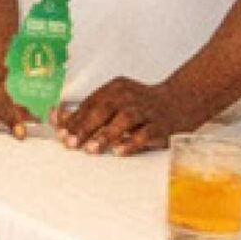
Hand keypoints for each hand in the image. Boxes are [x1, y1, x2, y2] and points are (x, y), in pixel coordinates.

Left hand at [57, 77, 192, 155]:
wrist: (181, 100)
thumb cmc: (142, 105)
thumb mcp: (116, 102)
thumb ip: (90, 112)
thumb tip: (58, 121)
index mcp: (116, 88)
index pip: (91, 102)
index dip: (75, 118)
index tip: (61, 133)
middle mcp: (131, 96)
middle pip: (105, 108)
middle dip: (86, 126)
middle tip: (72, 142)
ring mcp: (148, 110)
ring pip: (125, 119)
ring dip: (106, 134)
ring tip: (91, 148)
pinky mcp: (163, 124)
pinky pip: (147, 133)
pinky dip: (132, 142)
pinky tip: (120, 151)